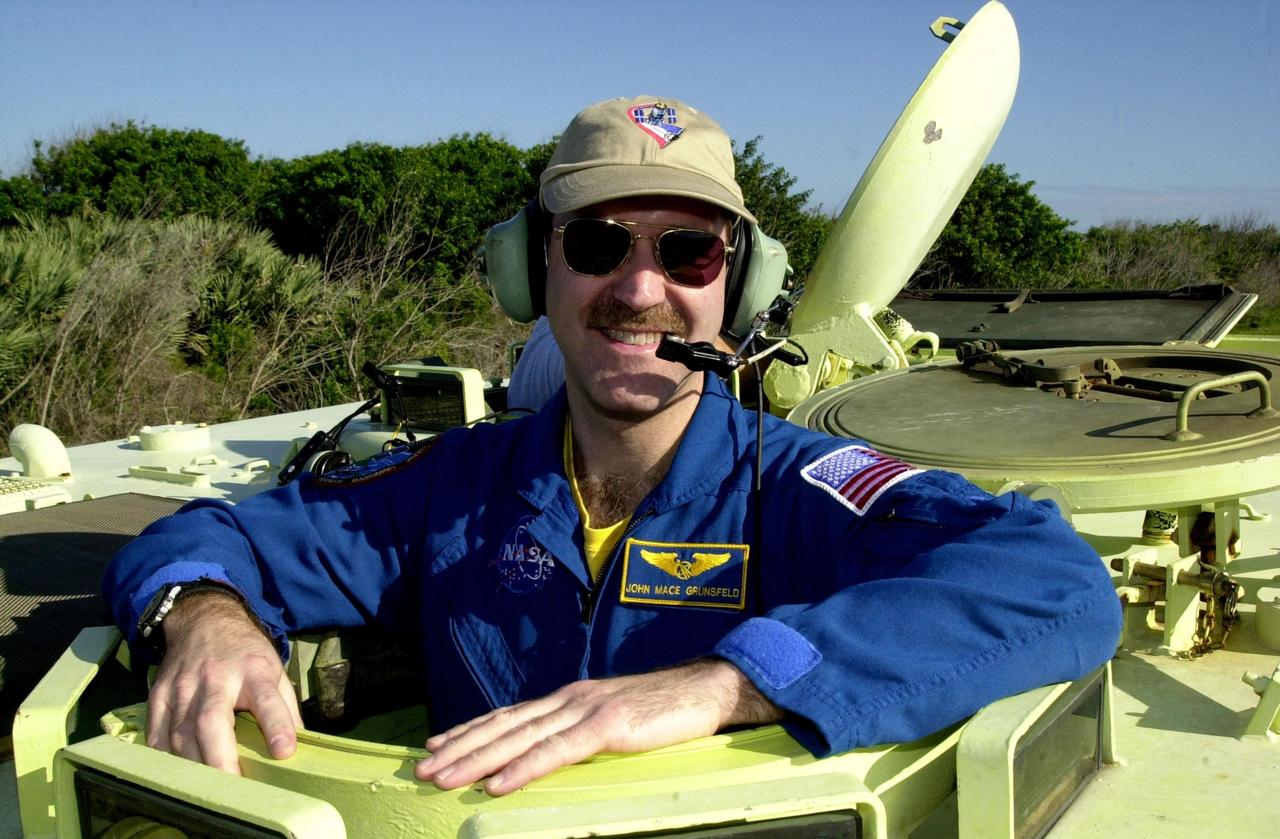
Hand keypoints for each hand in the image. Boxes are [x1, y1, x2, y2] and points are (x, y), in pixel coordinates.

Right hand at [145, 591, 302, 773]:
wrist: (204, 620)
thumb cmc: (245, 652)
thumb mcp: (275, 668)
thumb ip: (286, 706)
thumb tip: (299, 746)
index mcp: (253, 670)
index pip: (267, 699)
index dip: (276, 725)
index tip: (284, 751)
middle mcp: (216, 677)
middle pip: (211, 721)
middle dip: (219, 758)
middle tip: (232, 788)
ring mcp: (183, 686)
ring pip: (181, 733)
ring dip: (193, 765)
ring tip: (209, 789)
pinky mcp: (159, 694)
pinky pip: (156, 732)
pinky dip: (165, 757)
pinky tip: (177, 772)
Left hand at [415, 658, 779, 794]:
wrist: (709, 689)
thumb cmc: (666, 708)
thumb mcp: (614, 717)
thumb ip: (581, 731)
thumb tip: (552, 751)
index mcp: (570, 697)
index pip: (509, 714)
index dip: (470, 730)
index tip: (436, 746)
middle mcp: (570, 698)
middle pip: (504, 724)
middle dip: (460, 747)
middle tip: (422, 768)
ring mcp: (587, 709)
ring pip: (521, 737)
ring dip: (477, 759)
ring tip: (443, 778)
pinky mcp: (609, 725)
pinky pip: (557, 751)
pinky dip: (524, 768)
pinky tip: (498, 784)